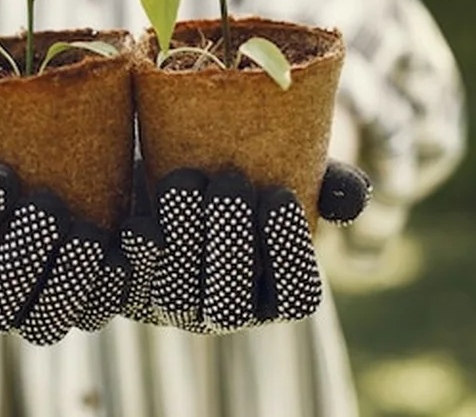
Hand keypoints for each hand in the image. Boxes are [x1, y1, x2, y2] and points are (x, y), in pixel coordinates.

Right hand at [0, 112, 127, 345]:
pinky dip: (114, 283)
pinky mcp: (79, 304)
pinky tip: (128, 242)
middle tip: (49, 204)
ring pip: (45, 325)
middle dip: (21, 260)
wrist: (31, 147)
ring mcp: (29, 309)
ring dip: (68, 282)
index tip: (1, 173)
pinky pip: (96, 312)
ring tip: (89, 232)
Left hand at [120, 160, 371, 332]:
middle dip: (231, 245)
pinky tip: (136, 224)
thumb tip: (352, 196)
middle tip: (229, 183)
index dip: (290, 255)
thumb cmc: (246, 170)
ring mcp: (172, 307)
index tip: (278, 196)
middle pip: (230, 306)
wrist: (170, 165)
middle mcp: (224, 310)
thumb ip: (330, 182)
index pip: (296, 299)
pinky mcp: (125, 293)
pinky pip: (123, 294)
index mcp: (274, 292)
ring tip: (184, 182)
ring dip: (181, 242)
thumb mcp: (293, 170)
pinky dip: (130, 261)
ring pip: (176, 296)